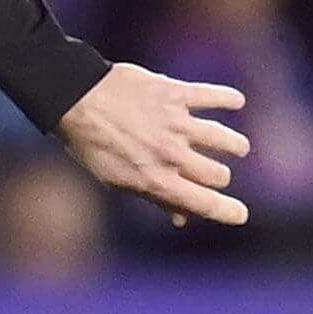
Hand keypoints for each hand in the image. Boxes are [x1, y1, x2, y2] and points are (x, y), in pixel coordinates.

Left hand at [58, 63, 249, 226]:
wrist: (73, 98)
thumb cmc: (90, 143)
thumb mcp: (114, 179)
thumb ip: (154, 197)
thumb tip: (182, 219)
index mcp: (155, 181)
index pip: (204, 203)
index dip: (228, 212)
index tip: (239, 214)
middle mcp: (170, 155)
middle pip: (219, 174)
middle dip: (219, 177)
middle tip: (212, 171)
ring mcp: (176, 124)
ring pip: (227, 140)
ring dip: (233, 145)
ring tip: (234, 146)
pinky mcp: (176, 94)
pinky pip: (214, 96)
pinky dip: (229, 98)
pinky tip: (235, 102)